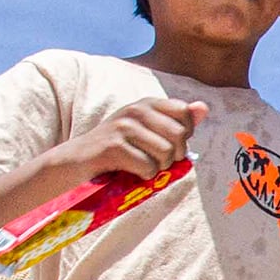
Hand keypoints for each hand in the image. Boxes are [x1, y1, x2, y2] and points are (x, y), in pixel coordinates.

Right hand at [67, 94, 203, 179]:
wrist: (76, 162)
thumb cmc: (116, 150)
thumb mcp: (147, 131)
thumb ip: (176, 121)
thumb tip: (204, 107)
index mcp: (146, 103)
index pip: (184, 113)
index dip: (183, 136)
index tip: (167, 144)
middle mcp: (135, 109)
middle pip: (179, 136)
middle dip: (173, 156)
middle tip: (155, 161)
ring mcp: (123, 126)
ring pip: (165, 153)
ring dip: (157, 168)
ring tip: (140, 166)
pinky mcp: (114, 146)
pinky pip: (148, 167)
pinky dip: (143, 176)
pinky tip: (129, 171)